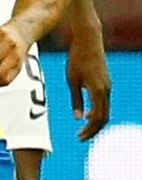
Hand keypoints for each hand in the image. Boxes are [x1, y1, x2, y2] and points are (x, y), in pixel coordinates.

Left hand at [66, 16, 111, 140]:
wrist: (89, 41)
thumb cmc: (77, 59)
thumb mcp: (71, 80)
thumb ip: (75, 99)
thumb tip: (78, 118)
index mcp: (98, 90)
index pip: (97, 117)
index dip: (89, 130)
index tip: (79, 137)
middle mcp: (106, 90)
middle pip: (103, 117)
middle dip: (92, 129)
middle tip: (80, 138)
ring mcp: (108, 87)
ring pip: (105, 110)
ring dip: (95, 122)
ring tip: (83, 130)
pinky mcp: (106, 83)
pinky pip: (104, 102)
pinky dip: (97, 112)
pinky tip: (86, 115)